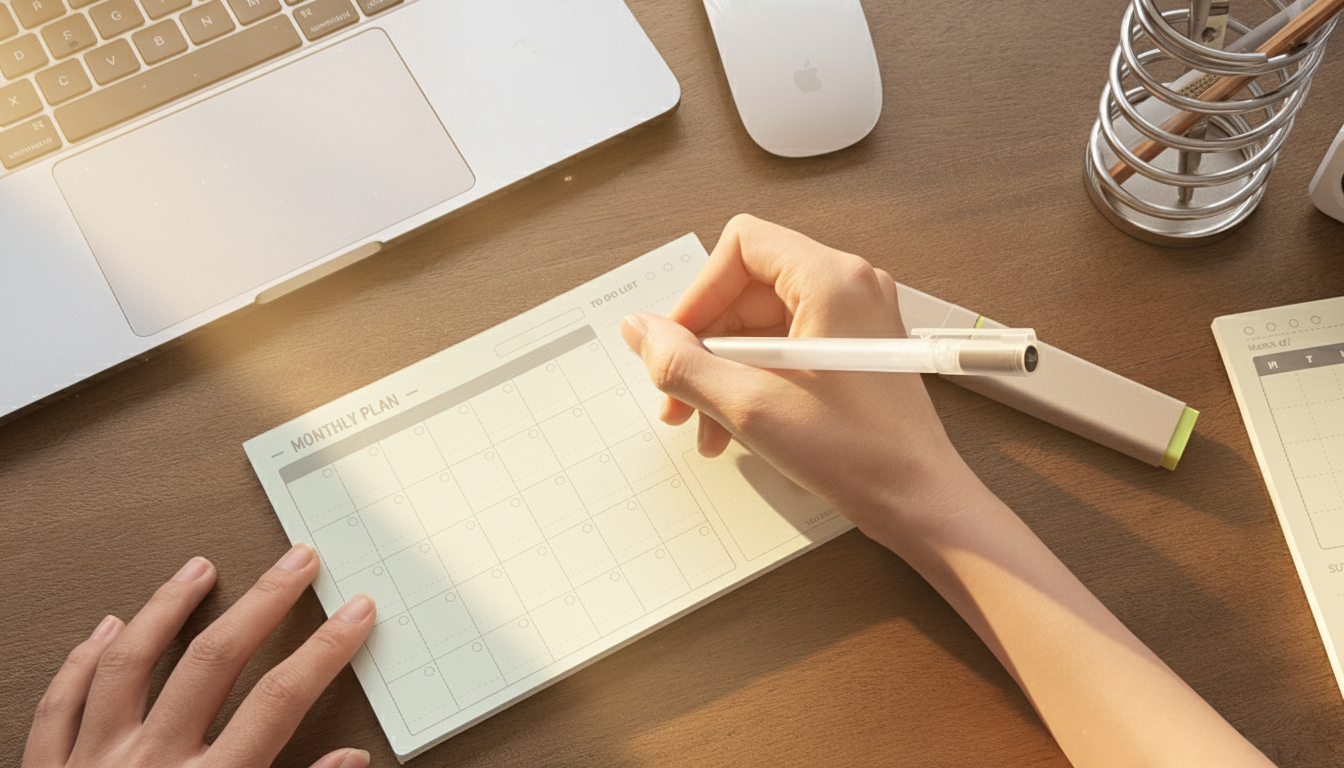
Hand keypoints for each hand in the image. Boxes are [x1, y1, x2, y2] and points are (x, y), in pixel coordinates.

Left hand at [23, 545, 375, 767]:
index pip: (279, 701)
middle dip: (265, 603)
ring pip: (130, 662)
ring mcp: (92, 764)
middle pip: (214, 661)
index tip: (356, 613)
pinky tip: (107, 626)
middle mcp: (149, 766)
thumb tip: (351, 763)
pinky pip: (60, 702)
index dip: (324, 651)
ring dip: (169, 607)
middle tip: (296, 562)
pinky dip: (83, 659)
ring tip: (200, 568)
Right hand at [620, 214, 982, 542]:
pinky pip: (784, 347)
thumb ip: (683, 363)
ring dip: (722, 371)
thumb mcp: (749, 406)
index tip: (677, 342)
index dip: (699, 293)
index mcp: (831, 280)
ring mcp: (852, 317)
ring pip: (760, 324)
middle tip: (678, 395)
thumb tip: (640, 331)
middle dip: (704, 344)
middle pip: (745, 288)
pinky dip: (752, 380)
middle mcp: (847, 286)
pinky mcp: (851, 349)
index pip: (741, 246)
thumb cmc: (861, 453)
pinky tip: (733, 426)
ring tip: (704, 423)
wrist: (917, 499)